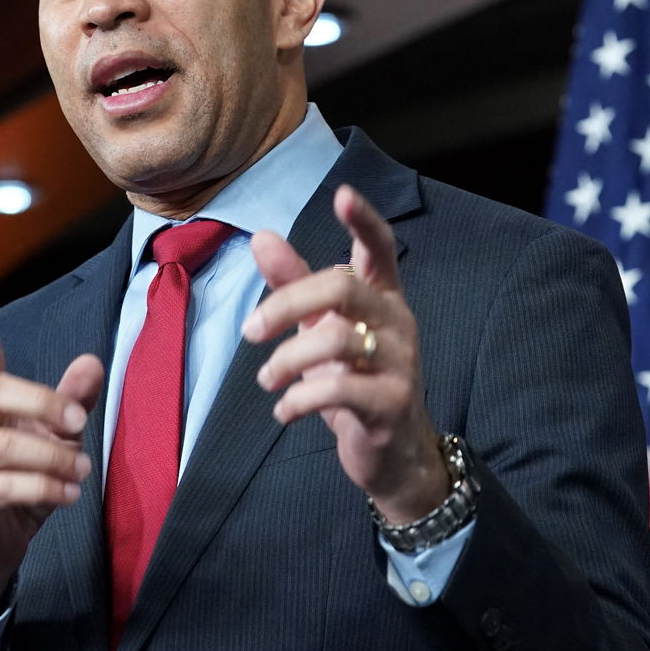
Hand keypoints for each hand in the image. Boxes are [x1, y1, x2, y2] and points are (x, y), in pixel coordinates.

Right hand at [0, 291, 103, 623]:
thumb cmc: (23, 486)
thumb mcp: (55, 442)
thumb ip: (71, 404)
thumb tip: (93, 361)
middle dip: (40, 401)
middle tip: (77, 419)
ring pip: (0, 446)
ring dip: (50, 455)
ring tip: (84, 470)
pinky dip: (40, 488)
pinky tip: (68, 495)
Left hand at [245, 185, 448, 523]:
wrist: (394, 455)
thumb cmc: (355, 383)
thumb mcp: (320, 331)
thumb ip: (294, 285)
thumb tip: (262, 237)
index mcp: (382, 297)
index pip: (380, 249)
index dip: (364, 221)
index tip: (343, 195)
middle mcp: (396, 322)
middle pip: (341, 288)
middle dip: (284, 305)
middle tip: (250, 332)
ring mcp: (400, 363)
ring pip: (336, 340)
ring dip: (285, 361)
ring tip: (267, 380)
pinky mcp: (391, 404)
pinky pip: (339, 390)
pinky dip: (297, 400)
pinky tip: (284, 410)